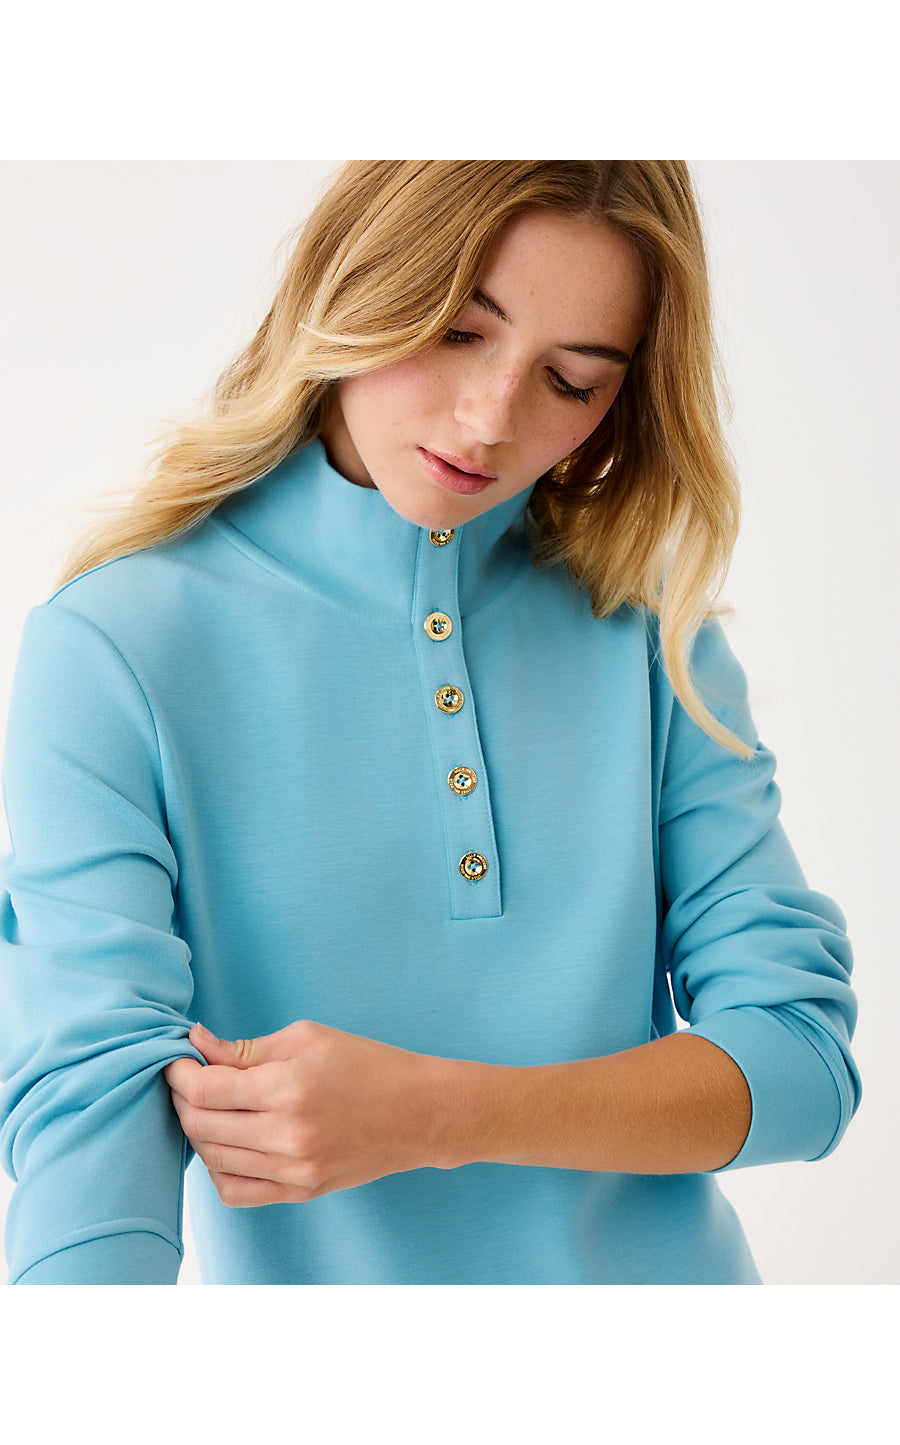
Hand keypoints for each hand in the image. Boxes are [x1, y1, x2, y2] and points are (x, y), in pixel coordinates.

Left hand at [164, 1020, 455, 1207]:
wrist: (419, 1113)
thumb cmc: (369, 1066)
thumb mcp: (308, 1039)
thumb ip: (246, 1048)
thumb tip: (197, 1043)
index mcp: (288, 1088)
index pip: (206, 1089)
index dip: (179, 1073)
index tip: (175, 1060)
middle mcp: (287, 1135)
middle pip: (202, 1126)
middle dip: (182, 1100)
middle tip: (185, 1080)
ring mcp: (293, 1170)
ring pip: (213, 1160)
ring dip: (197, 1132)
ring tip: (204, 1108)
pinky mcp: (300, 1191)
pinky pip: (236, 1192)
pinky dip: (218, 1170)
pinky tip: (225, 1144)